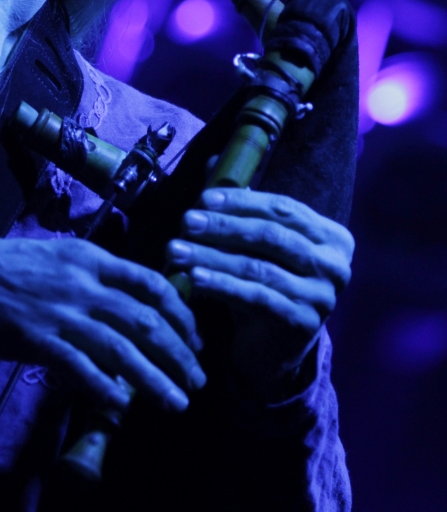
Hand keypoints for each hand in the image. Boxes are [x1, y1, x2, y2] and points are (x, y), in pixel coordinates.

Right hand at [0, 235, 205, 412]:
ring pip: (124, 350)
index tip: (195, 337)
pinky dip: (106, 388)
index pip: (151, 284)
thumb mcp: (59, 256)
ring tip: (176, 402)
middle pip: (147, 321)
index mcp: (91, 259)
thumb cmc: (6, 266)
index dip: (181, 313)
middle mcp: (84, 285)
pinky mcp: (41, 341)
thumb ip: (95, 277)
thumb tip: (129, 308)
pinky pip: (82, 369)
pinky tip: (123, 406)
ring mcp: (63, 314)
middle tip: (197, 378)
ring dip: (155, 379)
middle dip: (179, 353)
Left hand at [165, 188, 353, 395]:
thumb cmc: (264, 286)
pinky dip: (221, 286)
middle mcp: (335, 264)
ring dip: (212, 256)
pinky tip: (193, 279)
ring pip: (259, 266)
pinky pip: (256, 298)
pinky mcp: (303, 323)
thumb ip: (243, 205)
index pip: (283, 208)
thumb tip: (214, 161)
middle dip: (223, 226)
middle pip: (271, 235)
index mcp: (331, 236)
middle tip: (186, 220)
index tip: (203, 198)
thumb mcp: (256, 245)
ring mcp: (322, 295)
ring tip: (176, 249)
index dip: (242, 201)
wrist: (274, 350)